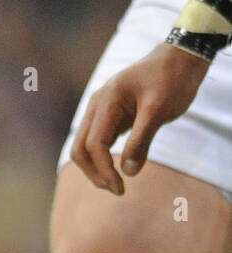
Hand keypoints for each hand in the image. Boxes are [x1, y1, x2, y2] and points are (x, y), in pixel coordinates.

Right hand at [71, 43, 210, 194]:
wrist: (181, 55)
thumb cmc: (173, 78)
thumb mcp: (160, 110)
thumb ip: (142, 141)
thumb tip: (128, 172)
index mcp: (107, 100)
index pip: (94, 144)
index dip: (104, 169)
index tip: (120, 188)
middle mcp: (97, 104)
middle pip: (80, 148)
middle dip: (95, 172)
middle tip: (116, 189)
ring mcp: (100, 108)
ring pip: (84, 146)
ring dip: (96, 167)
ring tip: (115, 182)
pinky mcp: (108, 113)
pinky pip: (96, 140)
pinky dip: (102, 157)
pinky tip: (117, 166)